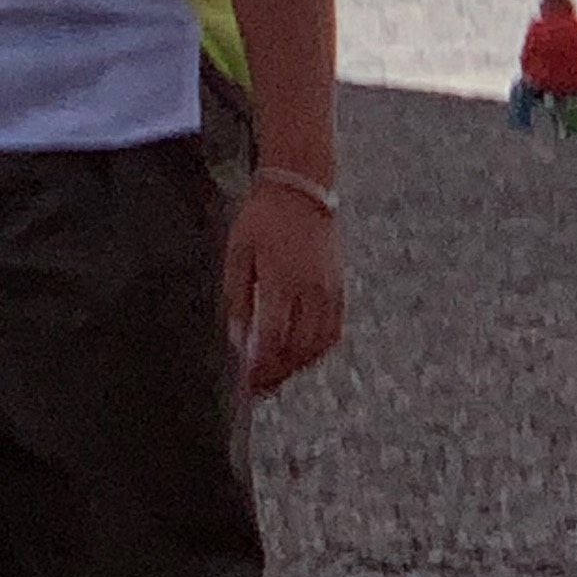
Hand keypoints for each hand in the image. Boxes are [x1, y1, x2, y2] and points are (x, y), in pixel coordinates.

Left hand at [223, 183, 344, 400]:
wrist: (302, 188)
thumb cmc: (263, 217)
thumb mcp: (238, 252)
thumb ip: (237, 298)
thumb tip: (237, 338)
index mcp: (283, 280)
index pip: (273, 338)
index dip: (260, 366)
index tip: (245, 382)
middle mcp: (312, 290)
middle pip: (298, 349)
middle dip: (277, 373)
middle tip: (257, 388)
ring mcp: (330, 290)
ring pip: (319, 345)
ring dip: (298, 366)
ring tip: (276, 375)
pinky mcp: (340, 287)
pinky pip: (333, 331)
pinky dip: (317, 350)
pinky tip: (300, 355)